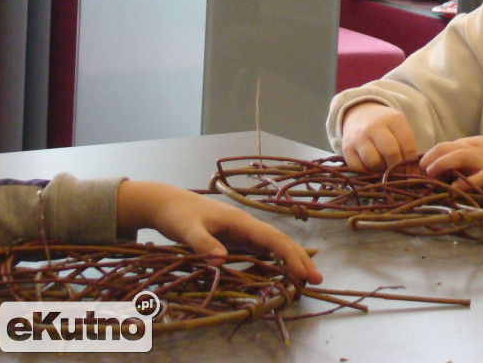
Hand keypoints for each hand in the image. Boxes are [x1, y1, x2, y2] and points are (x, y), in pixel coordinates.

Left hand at [116, 181, 321, 283]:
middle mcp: (246, 226)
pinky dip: (276, 260)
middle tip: (317, 279)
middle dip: (299, 258)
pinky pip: (261, 250)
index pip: (273, 238)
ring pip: (273, 245)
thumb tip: (223, 260)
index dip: (290, 255)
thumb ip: (203, 243)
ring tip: (306, 278)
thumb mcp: (186, 229)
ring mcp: (242, 232)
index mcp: (240, 221)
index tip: (304, 272)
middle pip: (280, 241)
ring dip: (291, 260)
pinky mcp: (235, 239)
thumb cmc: (177, 214)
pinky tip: (282, 271)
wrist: (166, 203)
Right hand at [340, 102, 417, 172]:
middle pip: (390, 153)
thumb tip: (413, 174)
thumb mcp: (400, 128)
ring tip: (384, 169)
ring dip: (381, 170)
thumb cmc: (386, 126)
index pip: (407, 146)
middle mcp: (374, 126)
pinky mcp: (346, 149)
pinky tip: (372, 169)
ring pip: (374, 162)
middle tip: (399, 173)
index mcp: (393, 119)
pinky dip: (368, 172)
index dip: (411, 163)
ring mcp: (358, 137)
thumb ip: (407, 148)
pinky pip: (359, 168)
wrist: (360, 114)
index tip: (412, 173)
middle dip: (397, 168)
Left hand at [419, 136, 482, 191]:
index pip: (444, 146)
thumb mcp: (479, 149)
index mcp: (468, 144)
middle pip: (447, 147)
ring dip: (443, 163)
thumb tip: (439, 168)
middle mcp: (473, 150)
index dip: (430, 156)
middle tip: (421, 170)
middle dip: (431, 157)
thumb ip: (461, 155)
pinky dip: (466, 182)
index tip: (421, 168)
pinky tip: (455, 188)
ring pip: (460, 156)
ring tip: (431, 172)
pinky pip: (478, 178)